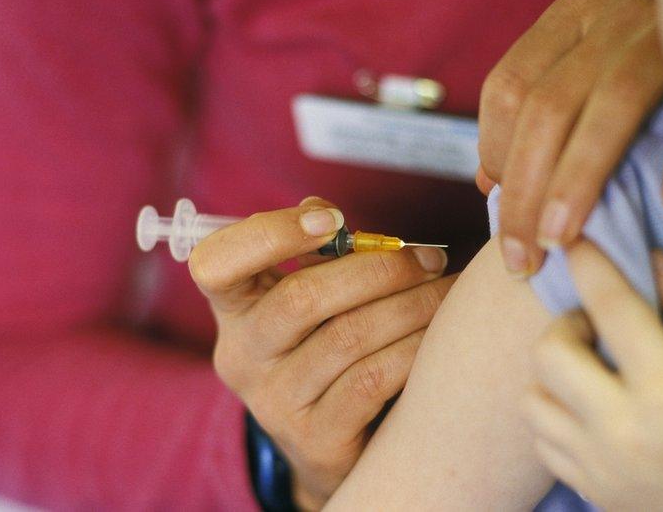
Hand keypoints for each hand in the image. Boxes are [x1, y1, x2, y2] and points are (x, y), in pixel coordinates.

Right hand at [188, 197, 452, 509]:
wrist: (334, 449)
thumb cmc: (327, 349)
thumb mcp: (308, 301)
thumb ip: (314, 255)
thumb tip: (325, 214)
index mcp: (234, 309)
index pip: (215, 263)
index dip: (271, 234)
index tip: (333, 220)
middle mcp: (242, 356)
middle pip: (303, 298)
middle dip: (379, 270)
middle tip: (431, 260)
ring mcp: (274, 403)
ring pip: (349, 337)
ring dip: (412, 306)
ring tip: (447, 293)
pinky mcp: (315, 439)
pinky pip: (373, 380)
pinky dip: (414, 349)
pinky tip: (440, 336)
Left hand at [476, 0, 662, 275]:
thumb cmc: (651, 30)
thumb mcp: (588, 49)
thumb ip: (540, 104)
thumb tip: (490, 183)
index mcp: (570, 15)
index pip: (507, 88)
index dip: (494, 156)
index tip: (501, 213)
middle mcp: (609, 14)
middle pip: (546, 107)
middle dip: (524, 192)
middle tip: (521, 260)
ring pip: (609, 105)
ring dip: (579, 180)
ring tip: (563, 241)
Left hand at [523, 241, 662, 510]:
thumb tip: (651, 262)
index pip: (611, 308)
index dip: (590, 263)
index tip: (578, 239)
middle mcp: (620, 431)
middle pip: (549, 352)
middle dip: (567, 324)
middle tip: (599, 325)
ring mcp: (597, 467)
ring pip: (532, 398)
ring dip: (554, 372)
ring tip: (592, 369)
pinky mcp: (589, 491)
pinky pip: (542, 440)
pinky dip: (554, 414)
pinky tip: (588, 408)